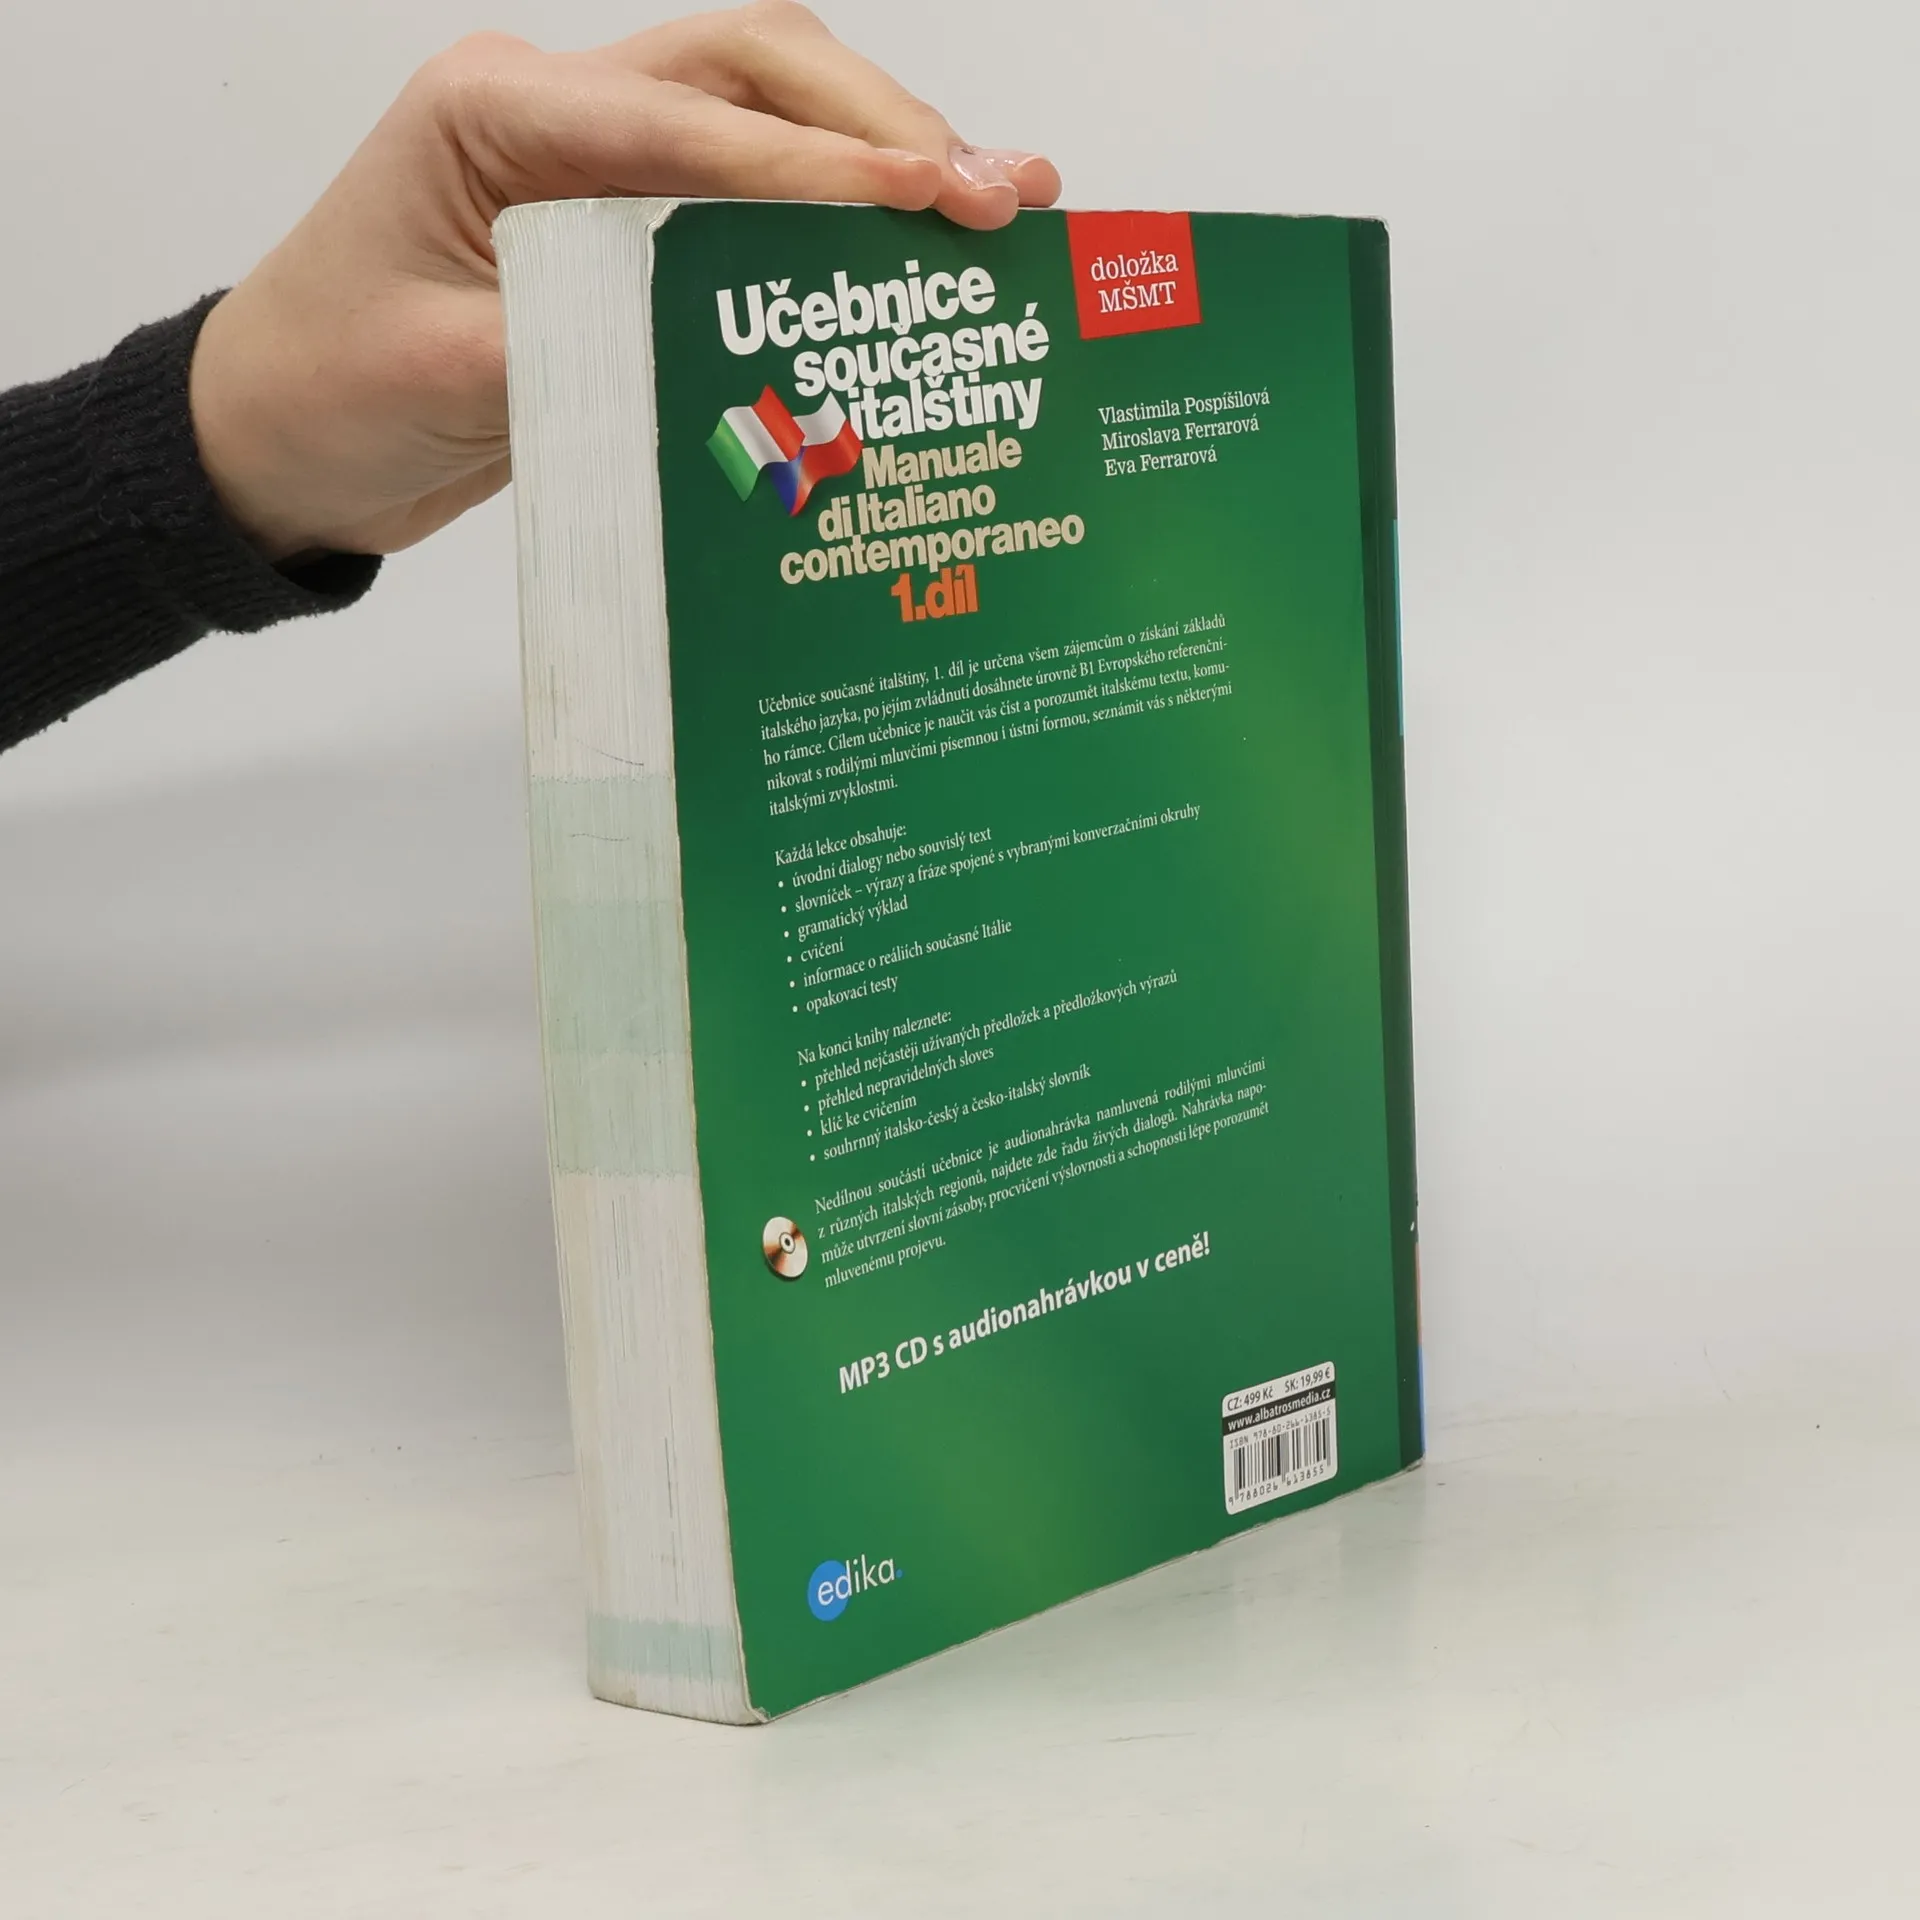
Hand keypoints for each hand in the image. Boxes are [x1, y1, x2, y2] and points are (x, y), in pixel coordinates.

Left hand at [188, 4, 1059, 561]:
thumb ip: (577, 349)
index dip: (817, 161)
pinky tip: (918, 246)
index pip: (689, 121)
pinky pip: (752, 198)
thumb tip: (726, 355)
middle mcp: (560, 112)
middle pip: (753, 69)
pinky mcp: (626, 231)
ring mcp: (599, 165)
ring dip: (881, 150)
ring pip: (769, 115)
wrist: (275, 436)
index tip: (924, 194)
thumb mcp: (440, 377)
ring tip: (999, 203)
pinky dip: (839, 217)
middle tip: (994, 194)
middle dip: (882, 122)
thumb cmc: (325, 389)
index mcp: (496, 113)